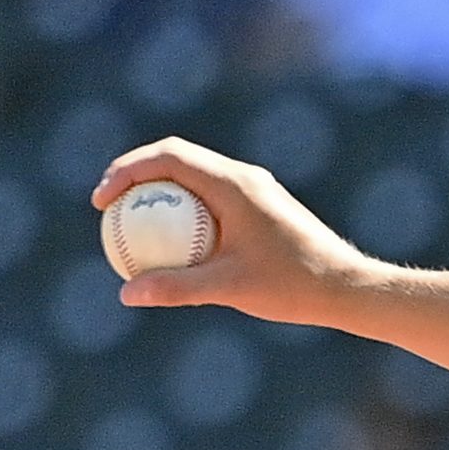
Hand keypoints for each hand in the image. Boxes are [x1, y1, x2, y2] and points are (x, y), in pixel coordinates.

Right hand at [92, 137, 377, 327]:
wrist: (347, 287)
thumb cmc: (293, 287)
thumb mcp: (230, 289)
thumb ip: (176, 288)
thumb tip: (127, 293)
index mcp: (233, 183)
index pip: (167, 157)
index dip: (125, 171)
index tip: (101, 201)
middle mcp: (244, 177)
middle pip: (176, 158)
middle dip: (135, 175)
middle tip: (107, 207)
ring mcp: (254, 189)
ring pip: (194, 176)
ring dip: (159, 190)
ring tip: (131, 223)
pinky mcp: (261, 205)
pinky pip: (211, 196)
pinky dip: (184, 209)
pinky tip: (171, 243)